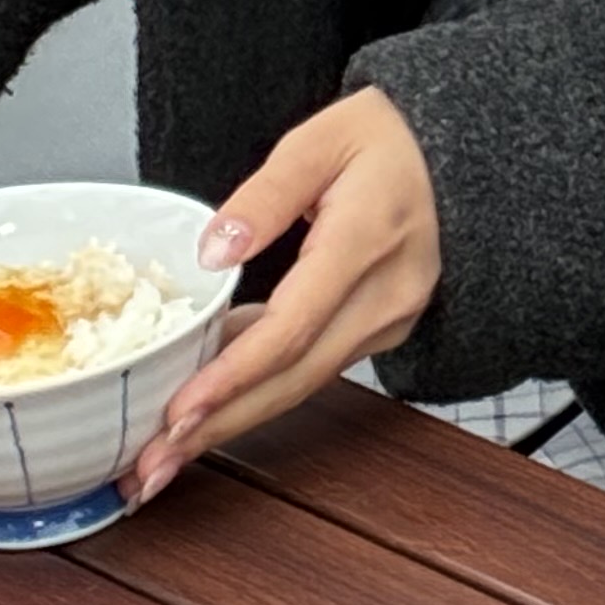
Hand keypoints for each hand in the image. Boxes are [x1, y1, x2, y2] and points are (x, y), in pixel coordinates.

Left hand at [128, 89, 440, 502]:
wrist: (453, 155)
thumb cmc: (385, 139)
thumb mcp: (320, 140)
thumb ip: (267, 193)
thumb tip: (213, 251)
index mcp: (369, 242)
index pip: (294, 326)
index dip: (233, 374)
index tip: (179, 409)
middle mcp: (386, 296)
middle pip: (296, 377)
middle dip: (220, 424)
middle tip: (151, 466)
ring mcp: (388, 319)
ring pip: (303, 382)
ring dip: (233, 419)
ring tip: (166, 451)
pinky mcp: (379, 329)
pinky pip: (312, 367)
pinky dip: (258, 391)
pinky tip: (206, 406)